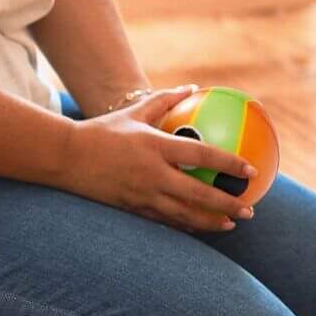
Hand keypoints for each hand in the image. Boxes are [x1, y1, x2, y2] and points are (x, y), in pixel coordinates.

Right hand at [55, 85, 256, 232]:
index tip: (251, 170)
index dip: (229, 163)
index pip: (201, 154)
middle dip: (227, 204)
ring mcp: (142, 194)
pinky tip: (201, 227)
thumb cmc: (102, 131)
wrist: (64, 157)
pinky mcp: (132, 208)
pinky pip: (165, 221)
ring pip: (184, 214)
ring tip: (231, 225)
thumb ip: (165, 99)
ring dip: (210, 222)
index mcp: (156, 146)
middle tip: (249, 210)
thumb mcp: (135, 112)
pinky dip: (185, 225)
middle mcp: (152, 173)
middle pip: (198, 193)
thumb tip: (192, 87)